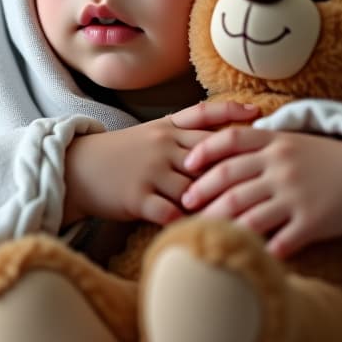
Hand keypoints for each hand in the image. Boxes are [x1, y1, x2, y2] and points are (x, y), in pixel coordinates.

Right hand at [61, 101, 259, 226]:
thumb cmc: (120, 155)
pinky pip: (169, 211)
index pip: (204, 115)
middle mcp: (162, 146)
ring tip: (242, 214)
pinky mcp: (136, 196)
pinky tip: (204, 230)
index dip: (233, 112)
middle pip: (209, 153)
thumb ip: (183, 137)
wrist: (77, 168)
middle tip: (264, 179)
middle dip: (235, 166)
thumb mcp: (150, 136)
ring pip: (194, 186)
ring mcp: (150, 171)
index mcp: (167, 128)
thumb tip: (225, 144)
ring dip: (215, 201)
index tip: (260, 113)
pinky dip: (187, 221)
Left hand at [181, 128, 341, 259]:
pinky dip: (260, 249)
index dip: (204, 151)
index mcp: (275, 142)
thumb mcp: (293, 141)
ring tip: (203, 232)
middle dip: (202, 193)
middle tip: (184, 205)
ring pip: (247, 212)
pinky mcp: (312, 221)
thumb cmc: (326, 160)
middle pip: (230, 179)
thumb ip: (259, 143)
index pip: (230, 141)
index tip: (186, 166)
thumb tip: (218, 151)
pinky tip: (243, 256)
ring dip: (220, 224)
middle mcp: (282, 166)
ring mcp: (296, 194)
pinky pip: (279, 240)